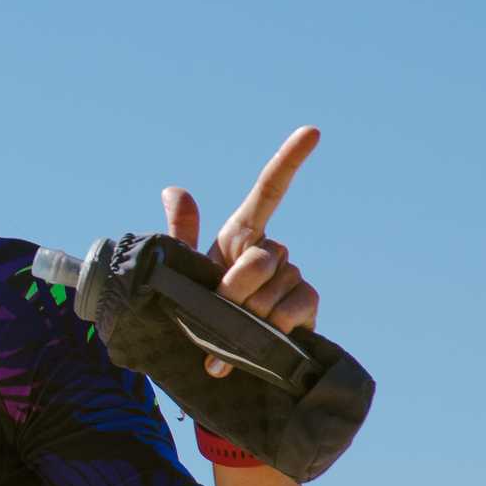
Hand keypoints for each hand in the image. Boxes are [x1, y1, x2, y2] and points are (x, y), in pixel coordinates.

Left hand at [162, 126, 322, 377]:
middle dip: (235, 289)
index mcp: (241, 235)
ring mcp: (292, 276)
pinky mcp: (307, 303)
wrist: (214, 354)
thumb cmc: (196, 309)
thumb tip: (173, 189)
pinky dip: (274, 326)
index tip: (311, 131)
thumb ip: (181, 235)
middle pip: (261, 258)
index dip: (289, 160)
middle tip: (221, 308)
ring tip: (235, 328)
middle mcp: (272, 250)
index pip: (269, 191)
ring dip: (250, 314)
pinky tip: (263, 338)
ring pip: (276, 286)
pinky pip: (295, 307)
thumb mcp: (182, 274)